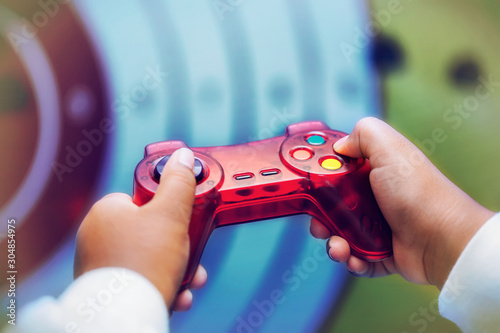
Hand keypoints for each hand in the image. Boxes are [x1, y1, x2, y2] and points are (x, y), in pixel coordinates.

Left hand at [74, 148, 206, 310]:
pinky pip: (138, 279)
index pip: (140, 198)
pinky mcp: (104, 288)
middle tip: (192, 252)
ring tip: (190, 279)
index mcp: (106, 212)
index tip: (182, 219)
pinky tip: (176, 294)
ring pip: (147, 258)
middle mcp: (96, 236)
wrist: (123, 315)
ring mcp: (98, 264)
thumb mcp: (171, 215)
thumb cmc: (144, 263)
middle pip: (149, 231)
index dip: (166, 208)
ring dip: (175, 267)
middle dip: (178, 244)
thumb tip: (183, 156)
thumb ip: (179, 182)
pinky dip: (160, 284)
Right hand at [310, 117, 493, 287]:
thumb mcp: (390, 148)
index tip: (309, 188)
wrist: (443, 239)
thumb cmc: (418, 193)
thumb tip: (341, 145)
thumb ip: (363, 133)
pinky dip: (351, 261)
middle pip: (333, 207)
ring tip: (338, 247)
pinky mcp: (382, 253)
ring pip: (342, 235)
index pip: (337, 174)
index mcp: (374, 172)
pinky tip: (353, 259)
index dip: (320, 181)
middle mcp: (375, 198)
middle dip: (320, 218)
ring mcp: (379, 227)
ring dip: (334, 243)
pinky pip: (357, 258)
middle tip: (319, 223)